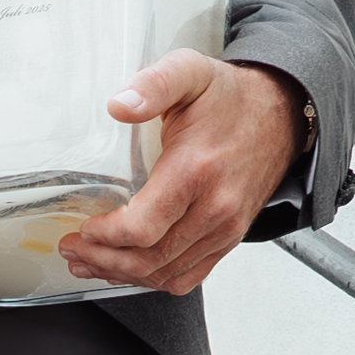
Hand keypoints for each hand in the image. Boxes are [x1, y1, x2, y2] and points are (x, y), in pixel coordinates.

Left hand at [57, 52, 301, 294]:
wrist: (280, 114)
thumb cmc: (231, 98)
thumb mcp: (190, 74)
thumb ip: (154, 84)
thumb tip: (119, 104)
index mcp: (196, 171)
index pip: (143, 227)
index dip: (105, 236)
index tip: (82, 228)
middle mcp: (216, 207)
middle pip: (149, 258)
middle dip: (103, 259)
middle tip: (73, 249)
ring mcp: (225, 228)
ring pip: (166, 273)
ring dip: (123, 274)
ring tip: (90, 263)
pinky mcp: (229, 239)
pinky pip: (188, 277)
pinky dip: (153, 280)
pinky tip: (128, 270)